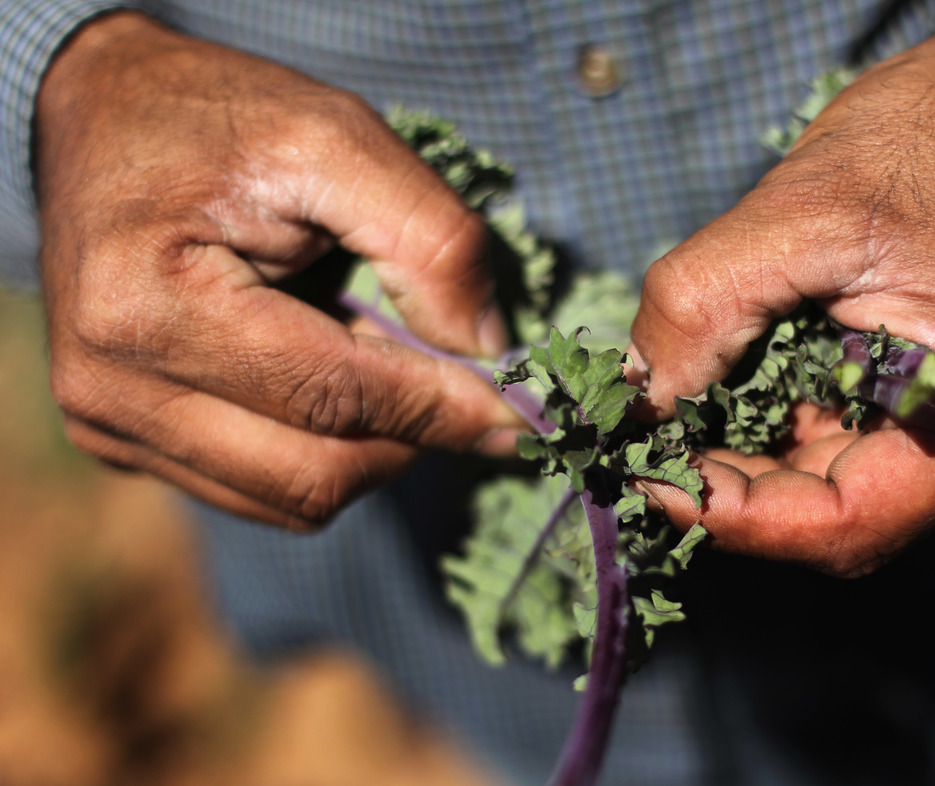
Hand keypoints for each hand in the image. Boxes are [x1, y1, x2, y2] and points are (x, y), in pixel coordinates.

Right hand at [36, 13, 524, 528]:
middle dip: (410, 438)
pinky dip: (322, 452)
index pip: (333, 399)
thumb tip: (486, 347)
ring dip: (369, 449)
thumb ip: (426, 237)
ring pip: (292, 500)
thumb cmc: (217, 120)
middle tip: (457, 384)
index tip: (521, 414)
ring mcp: (111, 426)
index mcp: (151, 307)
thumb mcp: (334, 136)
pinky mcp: (125, 442)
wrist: (103, 119)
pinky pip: (258, 491)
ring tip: (378, 362)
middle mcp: (113, 389)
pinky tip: (328, 381)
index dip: (442, 410)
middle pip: (315, 475)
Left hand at [630, 0, 934, 575]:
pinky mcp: (934, 395)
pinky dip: (772, 412)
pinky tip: (722, 376)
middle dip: (727, 481)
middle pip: (832, 509)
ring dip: (743, 447)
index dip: (735, 517)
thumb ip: (705, 304)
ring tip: (670, 404)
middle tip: (639, 439)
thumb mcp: (810, 206)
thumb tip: (634, 397)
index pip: (848, 524)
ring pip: (828, 475)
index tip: (648, 478)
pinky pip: (843, 433)